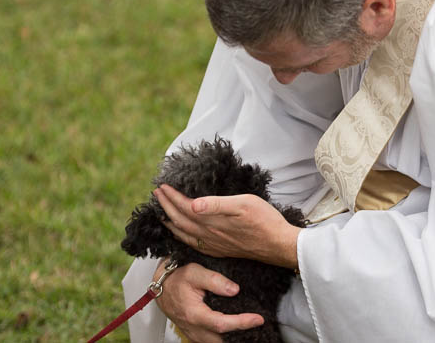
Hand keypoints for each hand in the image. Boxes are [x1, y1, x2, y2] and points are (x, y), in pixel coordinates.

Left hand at [154, 185, 300, 268]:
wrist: (278, 245)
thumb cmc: (264, 220)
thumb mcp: (244, 204)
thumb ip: (217, 204)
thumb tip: (193, 204)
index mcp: (212, 221)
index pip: (184, 207)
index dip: (171, 196)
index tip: (162, 185)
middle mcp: (208, 235)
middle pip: (179, 220)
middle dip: (165, 206)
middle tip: (156, 192)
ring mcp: (212, 245)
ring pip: (182, 233)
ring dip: (169, 221)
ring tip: (161, 211)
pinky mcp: (218, 250)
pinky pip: (191, 243)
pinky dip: (180, 235)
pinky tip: (180, 232)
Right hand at [154, 260, 263, 342]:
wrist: (162, 288)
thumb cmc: (177, 279)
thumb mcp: (194, 272)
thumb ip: (215, 280)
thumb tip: (234, 290)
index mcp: (194, 314)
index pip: (222, 324)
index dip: (241, 322)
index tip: (257, 319)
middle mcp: (194, 328)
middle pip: (222, 340)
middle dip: (241, 335)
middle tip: (258, 324)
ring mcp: (194, 334)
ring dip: (233, 338)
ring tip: (249, 326)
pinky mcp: (195, 335)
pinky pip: (212, 341)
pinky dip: (225, 338)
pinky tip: (235, 330)